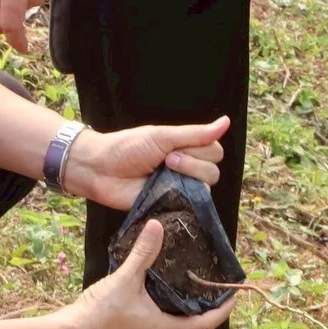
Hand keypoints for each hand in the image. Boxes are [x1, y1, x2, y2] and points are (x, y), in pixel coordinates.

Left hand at [63, 117, 229, 209]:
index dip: (201, 150)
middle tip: (167, 160)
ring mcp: (179, 189)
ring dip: (187, 177)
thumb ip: (195, 133)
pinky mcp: (170, 206)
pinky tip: (166, 191)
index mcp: (185, 149)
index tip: (176, 147)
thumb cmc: (127, 148)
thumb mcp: (162, 136)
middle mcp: (186, 169)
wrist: (100, 169)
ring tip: (163, 172)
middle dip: (193, 163)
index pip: (215, 151)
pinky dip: (183, 198)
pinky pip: (190, 207)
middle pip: (213, 170)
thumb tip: (227, 121)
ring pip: (206, 188)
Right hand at [69, 220, 235, 328]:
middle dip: (209, 316)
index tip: (235, 296)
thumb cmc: (102, 311)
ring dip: (189, 319)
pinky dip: (171, 321)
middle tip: (215, 296)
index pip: (206, 323)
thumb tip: (157, 226)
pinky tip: (162, 305)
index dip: (223, 310)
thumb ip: (143, 253)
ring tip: (193, 299)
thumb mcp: (125, 278)